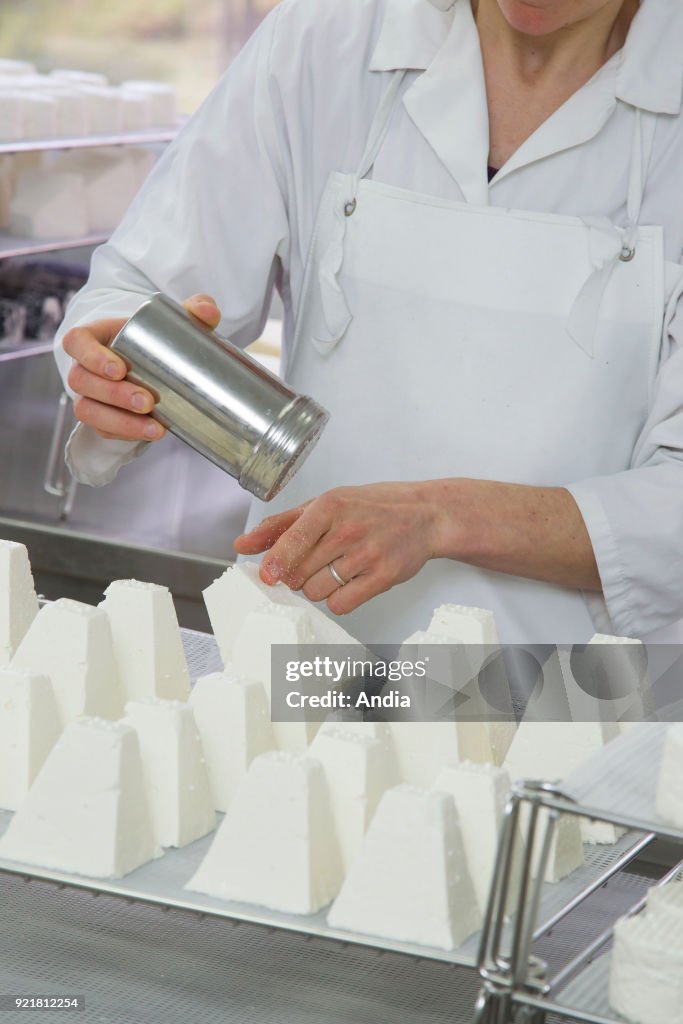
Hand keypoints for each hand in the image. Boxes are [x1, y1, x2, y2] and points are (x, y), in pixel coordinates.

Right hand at [63, 293, 221, 440]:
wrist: (151, 364)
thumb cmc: (153, 338)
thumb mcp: (173, 321)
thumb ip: (194, 310)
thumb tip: (208, 312)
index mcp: (92, 337)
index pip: (77, 342)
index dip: (91, 357)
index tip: (120, 369)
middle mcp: (83, 367)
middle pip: (82, 381)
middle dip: (114, 395)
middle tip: (148, 401)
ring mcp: (88, 395)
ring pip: (88, 410)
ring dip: (120, 421)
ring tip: (154, 426)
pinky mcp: (99, 417)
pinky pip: (102, 429)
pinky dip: (125, 434)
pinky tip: (149, 433)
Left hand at [233, 482, 441, 614]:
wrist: (425, 515)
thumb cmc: (373, 507)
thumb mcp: (325, 504)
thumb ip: (282, 525)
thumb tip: (243, 545)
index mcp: (330, 506)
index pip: (291, 541)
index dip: (274, 563)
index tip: (267, 575)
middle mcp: (347, 530)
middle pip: (299, 573)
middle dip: (297, 575)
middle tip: (313, 565)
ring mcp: (366, 555)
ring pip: (317, 592)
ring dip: (318, 588)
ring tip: (335, 571)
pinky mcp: (383, 577)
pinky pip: (342, 604)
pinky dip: (338, 601)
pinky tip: (348, 584)